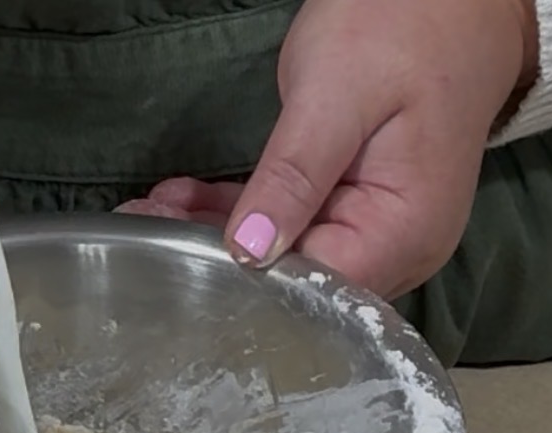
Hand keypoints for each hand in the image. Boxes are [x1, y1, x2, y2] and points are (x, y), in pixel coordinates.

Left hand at [118, 0, 537, 297]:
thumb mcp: (337, 91)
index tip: (173, 252)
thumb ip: (295, 175)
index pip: (312, 287)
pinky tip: (190, 199)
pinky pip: (298, 227)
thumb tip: (250, 251)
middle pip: (299, 279)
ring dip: (222, 235)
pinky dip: (247, 214)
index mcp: (403, 233)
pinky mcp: (362, 212)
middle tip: (146, 226)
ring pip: (290, 255)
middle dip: (221, 260)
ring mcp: (383, 234)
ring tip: (155, 209)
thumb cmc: (406, 25)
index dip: (242, 278)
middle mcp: (400, 251)